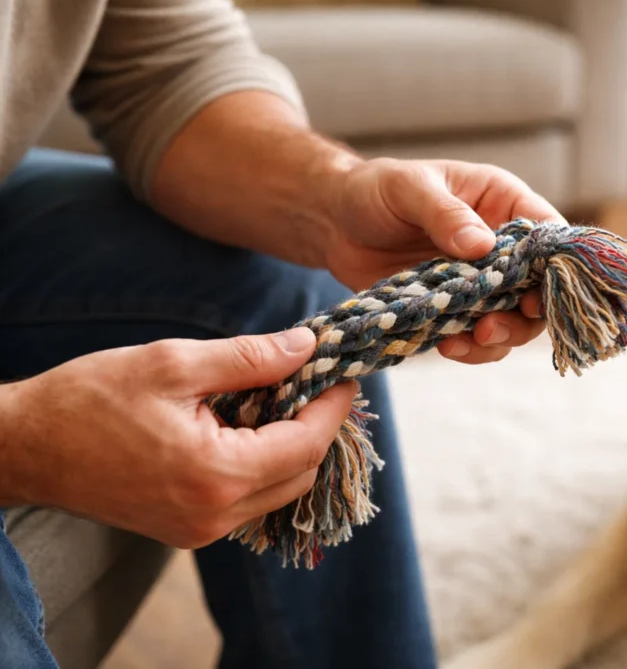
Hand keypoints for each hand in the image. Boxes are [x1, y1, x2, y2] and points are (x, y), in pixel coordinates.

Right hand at [0, 328, 355, 548]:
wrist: (26, 447)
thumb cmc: (89, 399)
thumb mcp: (174, 363)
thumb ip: (250, 358)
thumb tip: (305, 347)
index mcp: (216, 474)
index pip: (308, 443)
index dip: (334, 405)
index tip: (344, 373)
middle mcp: (215, 514)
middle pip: (301, 471)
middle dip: (317, 425)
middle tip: (314, 380)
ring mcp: (201, 530)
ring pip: (279, 489)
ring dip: (291, 445)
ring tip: (280, 398)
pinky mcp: (187, 531)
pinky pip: (248, 499)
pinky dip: (262, 464)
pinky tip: (248, 426)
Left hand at [322, 157, 568, 364]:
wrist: (334, 222)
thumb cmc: (375, 189)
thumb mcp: (408, 188)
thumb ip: (445, 213)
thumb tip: (482, 245)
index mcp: (502, 202)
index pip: (547, 233)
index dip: (553, 267)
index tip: (537, 294)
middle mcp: (500, 245)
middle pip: (539, 287)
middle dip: (526, 314)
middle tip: (493, 327)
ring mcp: (479, 281)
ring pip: (514, 319)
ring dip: (500, 337)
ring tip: (470, 340)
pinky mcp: (454, 308)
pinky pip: (477, 336)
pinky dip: (469, 347)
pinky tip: (447, 346)